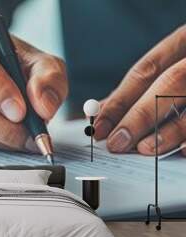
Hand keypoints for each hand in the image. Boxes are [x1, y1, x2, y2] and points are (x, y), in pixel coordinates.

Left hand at [94, 25, 185, 155]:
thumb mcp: (172, 64)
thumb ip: (142, 86)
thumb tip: (104, 108)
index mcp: (184, 42)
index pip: (145, 71)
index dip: (119, 100)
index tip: (99, 126)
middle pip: (169, 84)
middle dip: (139, 116)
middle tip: (117, 142)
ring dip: (169, 130)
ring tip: (146, 149)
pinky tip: (183, 153)